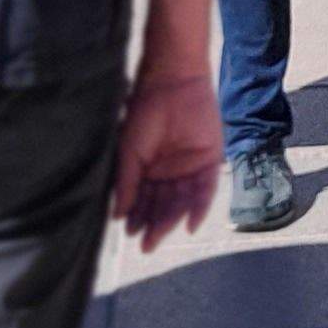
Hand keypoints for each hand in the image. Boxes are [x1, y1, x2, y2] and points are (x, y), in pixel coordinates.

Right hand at [110, 69, 223, 248]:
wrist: (171, 84)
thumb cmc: (145, 113)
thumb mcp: (129, 152)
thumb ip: (126, 183)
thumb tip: (118, 215)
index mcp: (149, 169)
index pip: (144, 200)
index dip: (137, 217)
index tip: (130, 233)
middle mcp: (170, 171)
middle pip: (163, 204)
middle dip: (154, 224)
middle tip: (146, 243)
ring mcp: (190, 167)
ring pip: (181, 200)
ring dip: (171, 219)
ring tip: (158, 235)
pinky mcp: (210, 160)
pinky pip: (205, 189)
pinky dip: (199, 207)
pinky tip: (189, 224)